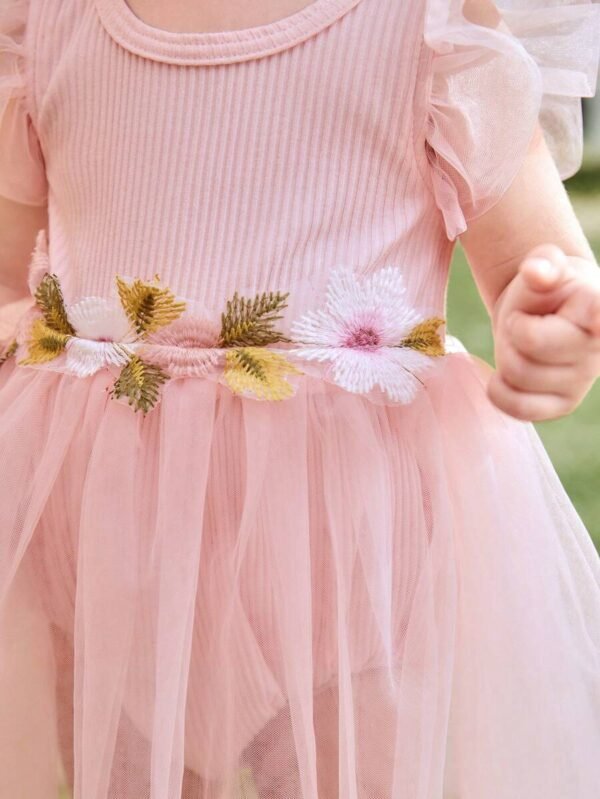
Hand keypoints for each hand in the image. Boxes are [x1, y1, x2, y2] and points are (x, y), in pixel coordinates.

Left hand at [488, 244, 599, 421]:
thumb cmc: (546, 287)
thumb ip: (542, 264)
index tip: (584, 311)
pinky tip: (503, 375)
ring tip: (518, 343)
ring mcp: (581, 381)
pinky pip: (519, 407)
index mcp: (598, 308)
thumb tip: (536, 270)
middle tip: (520, 321)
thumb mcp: (543, 266)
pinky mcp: (562, 404)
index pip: (598, 313)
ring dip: (505, 355)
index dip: (570, 319)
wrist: (544, 316)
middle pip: (529, 344)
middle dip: (512, 329)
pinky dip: (500, 392)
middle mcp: (597, 349)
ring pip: (518, 375)